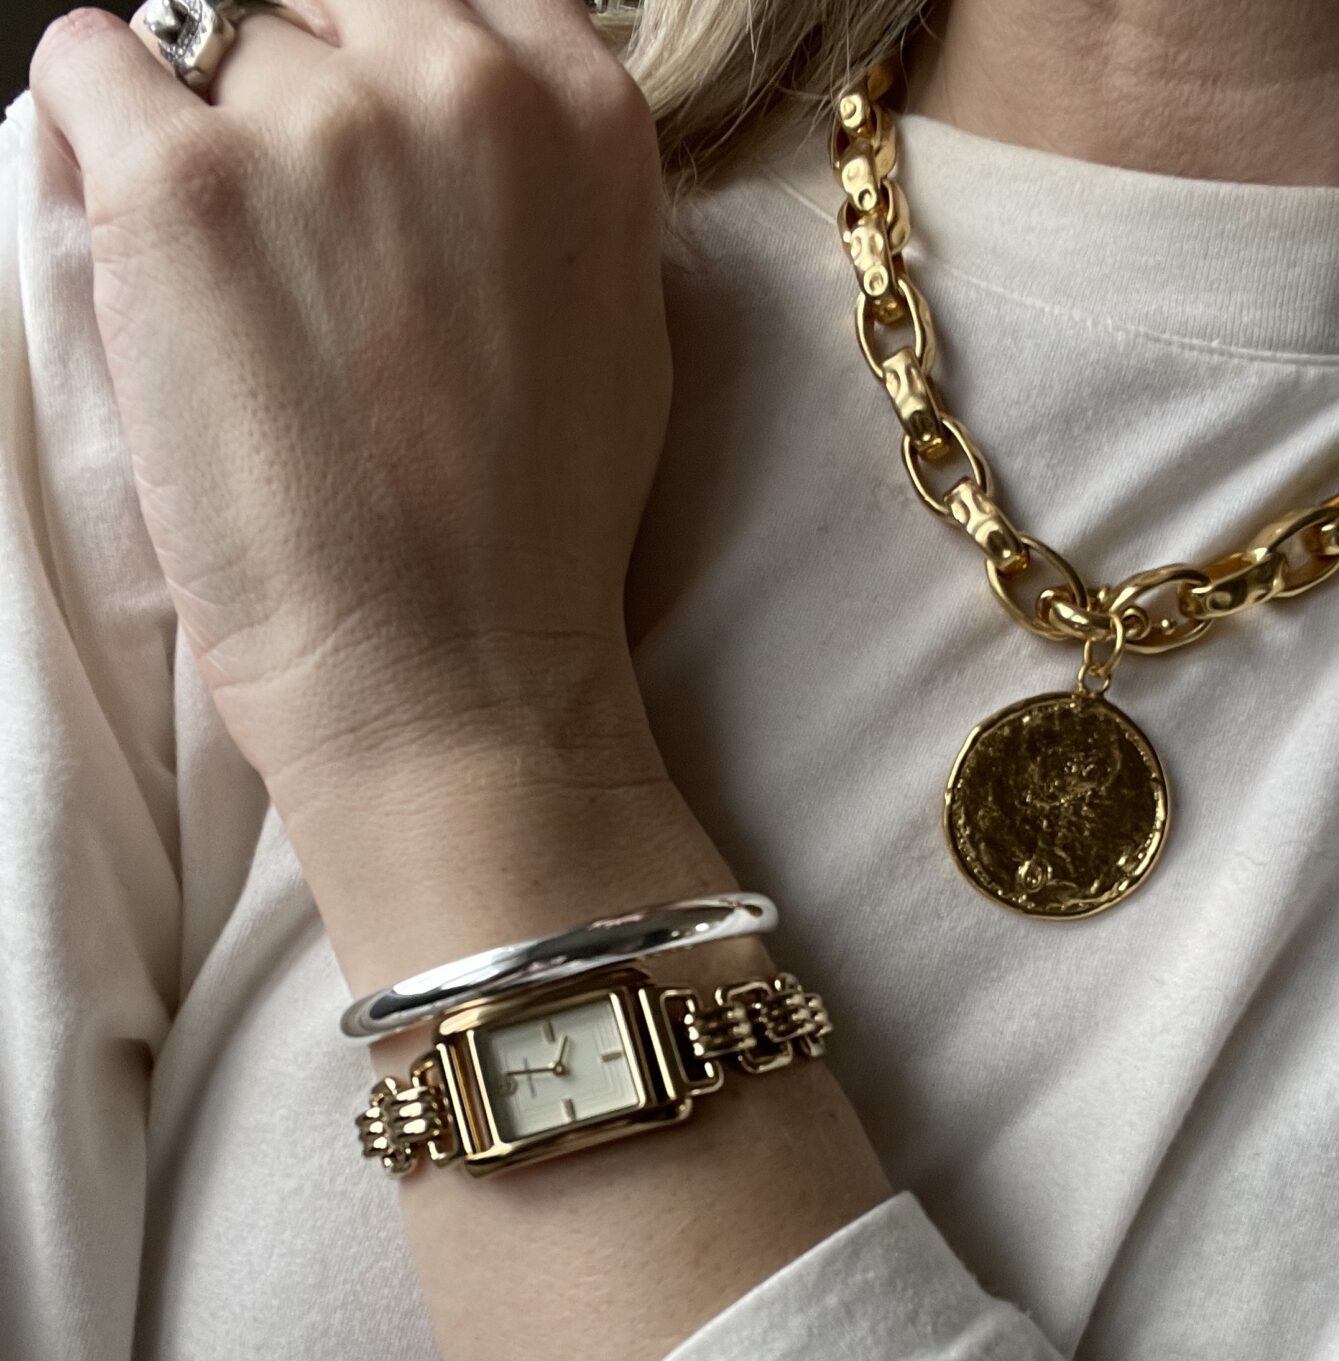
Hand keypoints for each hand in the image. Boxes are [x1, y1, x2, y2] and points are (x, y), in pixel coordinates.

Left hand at [29, 0, 672, 816]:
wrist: (453, 678)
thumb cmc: (533, 541)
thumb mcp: (611, 324)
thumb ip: (546, 184)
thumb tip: (466, 112)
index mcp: (582, 110)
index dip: (392, 77)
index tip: (368, 163)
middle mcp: (462, 81)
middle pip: (325, 3)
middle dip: (302, 98)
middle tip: (294, 251)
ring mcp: (319, 124)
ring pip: (212, 42)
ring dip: (206, 142)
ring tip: (231, 294)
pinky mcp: (183, 184)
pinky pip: (90, 64)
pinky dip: (95, 133)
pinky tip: (148, 259)